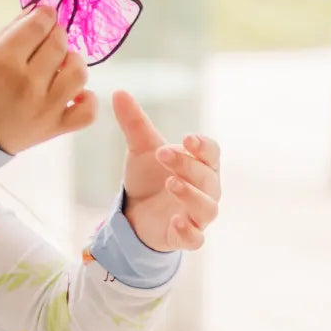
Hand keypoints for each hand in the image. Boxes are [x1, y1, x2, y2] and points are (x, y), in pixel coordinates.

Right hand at [0, 5, 96, 154]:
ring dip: (72, 62)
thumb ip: (11, 29)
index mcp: (3, 60)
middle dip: (54, 36)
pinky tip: (73, 94)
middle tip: (44, 43)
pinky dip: (86, 100)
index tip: (42, 17)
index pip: (40, 23)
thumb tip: (39, 9)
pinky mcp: (53, 128)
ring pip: (78, 73)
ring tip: (59, 66)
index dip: (44, 15)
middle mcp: (27, 83)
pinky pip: (87, 112)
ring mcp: (44, 108)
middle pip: (59, 43)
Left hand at [113, 88, 220, 251]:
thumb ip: (134, 123)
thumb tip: (118, 92)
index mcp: (200, 165)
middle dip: (188, 165)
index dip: (202, 146)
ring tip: (171, 183)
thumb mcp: (140, 150)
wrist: (134, 213)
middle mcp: (205, 190)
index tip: (185, 139)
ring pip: (208, 207)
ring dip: (192, 195)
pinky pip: (196, 239)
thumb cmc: (148, 179)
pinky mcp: (185, 237)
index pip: (212, 153)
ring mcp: (197, 215)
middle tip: (163, 154)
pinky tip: (175, 222)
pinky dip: (189, 232)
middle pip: (209, 177)